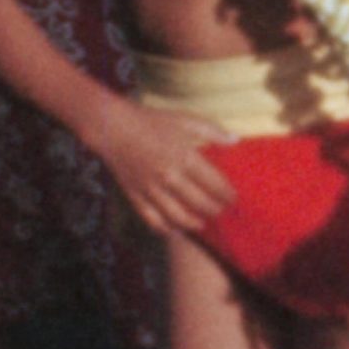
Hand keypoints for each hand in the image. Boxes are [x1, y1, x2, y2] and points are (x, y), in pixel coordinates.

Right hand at [94, 103, 234, 235]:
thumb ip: (213, 131)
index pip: (215, 184)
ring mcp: (151, 188)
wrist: (113, 127)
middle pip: (200, 203)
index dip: (228, 195)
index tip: (235, 199)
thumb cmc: (152, 121)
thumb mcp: (185, 120)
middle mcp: (169, 176)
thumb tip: (236, 140)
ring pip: (178, 216)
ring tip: (203, 223)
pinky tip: (175, 228)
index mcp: (184, 157)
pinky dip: (166, 228)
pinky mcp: (135, 196)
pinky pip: (153, 219)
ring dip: (195, 223)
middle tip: (223, 213)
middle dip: (216, 211)